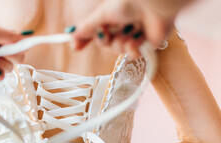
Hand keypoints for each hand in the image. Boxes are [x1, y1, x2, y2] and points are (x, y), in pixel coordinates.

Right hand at [72, 0, 190, 56]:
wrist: (153, 5)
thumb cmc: (129, 2)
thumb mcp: (103, 14)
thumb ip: (88, 26)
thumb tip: (72, 34)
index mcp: (111, 16)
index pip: (93, 31)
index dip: (84, 40)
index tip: (75, 47)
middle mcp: (121, 25)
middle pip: (104, 43)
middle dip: (104, 40)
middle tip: (106, 33)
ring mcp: (133, 35)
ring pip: (117, 50)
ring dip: (121, 42)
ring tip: (130, 30)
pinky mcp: (145, 44)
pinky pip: (132, 54)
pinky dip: (134, 47)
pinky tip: (139, 37)